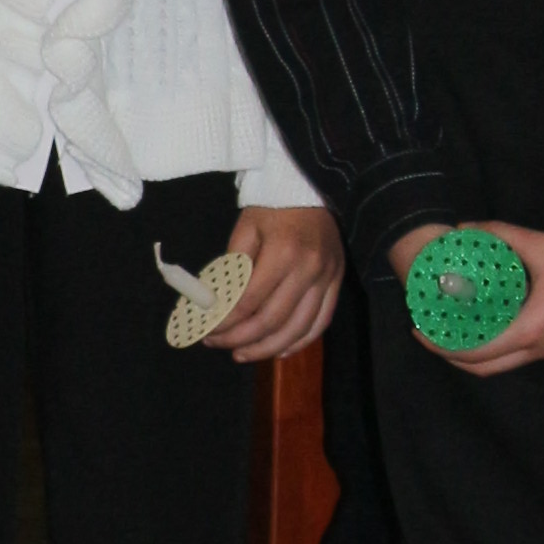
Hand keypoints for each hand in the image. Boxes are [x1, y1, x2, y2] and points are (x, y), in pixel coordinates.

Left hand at [203, 203, 341, 361]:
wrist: (309, 189)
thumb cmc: (272, 207)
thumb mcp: (245, 230)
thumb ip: (232, 269)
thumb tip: (214, 306)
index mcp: (283, 253)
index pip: (249, 302)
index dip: (225, 322)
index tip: (206, 330)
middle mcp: (309, 270)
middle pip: (272, 320)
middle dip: (240, 339)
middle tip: (216, 344)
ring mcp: (327, 278)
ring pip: (298, 328)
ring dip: (267, 348)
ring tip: (241, 354)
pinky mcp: (337, 281)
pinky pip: (321, 322)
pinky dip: (300, 342)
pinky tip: (279, 351)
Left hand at [389, 216, 543, 374]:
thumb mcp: (538, 244)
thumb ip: (496, 234)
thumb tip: (460, 229)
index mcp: (530, 331)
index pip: (474, 352)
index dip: (441, 345)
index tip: (419, 330)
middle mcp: (538, 349)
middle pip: (482, 368)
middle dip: (450, 355)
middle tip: (429, 333)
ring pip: (501, 365)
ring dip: (472, 355)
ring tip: (450, 331)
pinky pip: (516, 357)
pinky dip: (492, 349)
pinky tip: (481, 327)